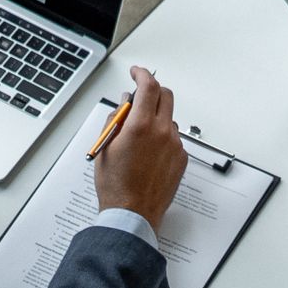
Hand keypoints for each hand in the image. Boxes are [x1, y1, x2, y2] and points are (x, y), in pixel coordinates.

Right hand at [95, 68, 186, 226]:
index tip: (136, 73)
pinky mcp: (182, 158)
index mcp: (140, 126)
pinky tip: (149, 152)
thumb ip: (115, 120)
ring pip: (170, 118)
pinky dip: (163, 136)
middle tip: (140, 97)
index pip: (147, 86)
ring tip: (139, 135)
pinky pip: (174, 138)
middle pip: (165, 95)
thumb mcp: (105, 146)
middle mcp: (162, 132)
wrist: (132, 214)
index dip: (141, 74)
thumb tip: (124, 104)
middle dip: (152, 91)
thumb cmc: (116, 185)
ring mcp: (175, 145)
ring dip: (157, 116)